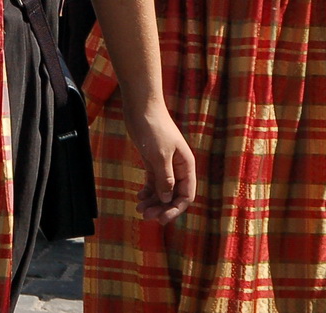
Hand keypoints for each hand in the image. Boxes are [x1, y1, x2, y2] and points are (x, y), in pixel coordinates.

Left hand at [122, 102, 195, 223]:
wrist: (141, 106)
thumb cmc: (153, 128)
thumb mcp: (159, 156)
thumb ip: (165, 179)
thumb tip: (168, 200)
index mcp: (186, 165)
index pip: (186, 194)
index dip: (175, 209)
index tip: (161, 219)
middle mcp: (178, 167)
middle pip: (174, 195)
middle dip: (161, 207)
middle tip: (145, 215)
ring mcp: (166, 164)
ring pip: (163, 190)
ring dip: (153, 201)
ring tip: (139, 208)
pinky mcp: (153, 160)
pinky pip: (154, 181)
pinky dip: (148, 191)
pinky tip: (139, 197)